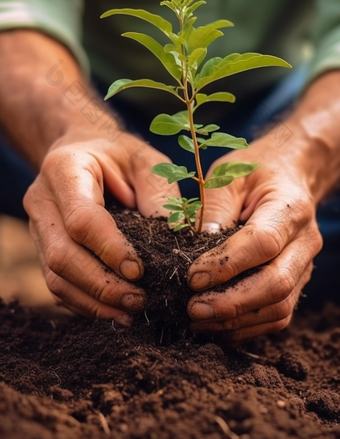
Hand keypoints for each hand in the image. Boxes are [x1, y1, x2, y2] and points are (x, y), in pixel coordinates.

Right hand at [24, 127, 178, 324]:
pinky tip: (113, 311)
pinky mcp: (44, 248)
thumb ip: (160, 192)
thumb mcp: (145, 159)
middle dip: (102, 286)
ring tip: (131, 313)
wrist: (83, 150)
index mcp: (64, 170)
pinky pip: (57, 285)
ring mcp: (38, 227)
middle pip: (62, 256)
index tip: (140, 271)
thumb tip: (174, 239)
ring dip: (93, 302)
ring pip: (55, 278)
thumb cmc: (118, 153)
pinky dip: (85, 304)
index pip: (82, 220)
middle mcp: (43, 201)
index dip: (110, 250)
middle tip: (140, 300)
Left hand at [186, 134, 322, 341]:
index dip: (226, 265)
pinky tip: (218, 325)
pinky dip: (248, 327)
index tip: (192, 277)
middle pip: (276, 284)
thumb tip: (195, 252)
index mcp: (289, 207)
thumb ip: (213, 210)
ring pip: (280, 307)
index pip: (262, 243)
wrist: (289, 175)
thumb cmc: (255, 171)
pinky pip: (278, 315)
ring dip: (237, 321)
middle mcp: (305, 241)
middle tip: (192, 308)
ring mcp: (305, 265)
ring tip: (199, 320)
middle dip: (231, 303)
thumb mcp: (228, 176)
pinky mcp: (296, 281)